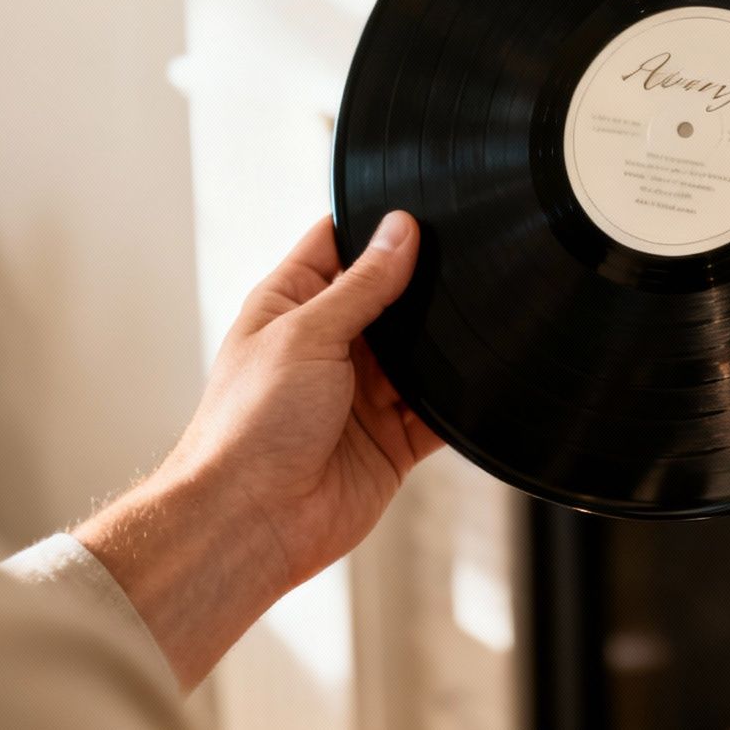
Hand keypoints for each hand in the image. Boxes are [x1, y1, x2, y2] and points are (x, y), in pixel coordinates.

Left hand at [76, 212, 439, 688]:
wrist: (252, 522)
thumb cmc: (248, 428)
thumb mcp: (306, 333)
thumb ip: (362, 285)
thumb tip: (399, 231)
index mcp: (291, 307)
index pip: (337, 245)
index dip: (375, 225)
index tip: (421, 207)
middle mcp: (329, 346)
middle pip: (391, 297)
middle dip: (424, 284)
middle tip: (465, 259)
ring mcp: (363, 394)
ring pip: (422, 352)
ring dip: (445, 342)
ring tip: (478, 315)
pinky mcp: (392, 439)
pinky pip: (440, 410)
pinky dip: (461, 397)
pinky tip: (481, 378)